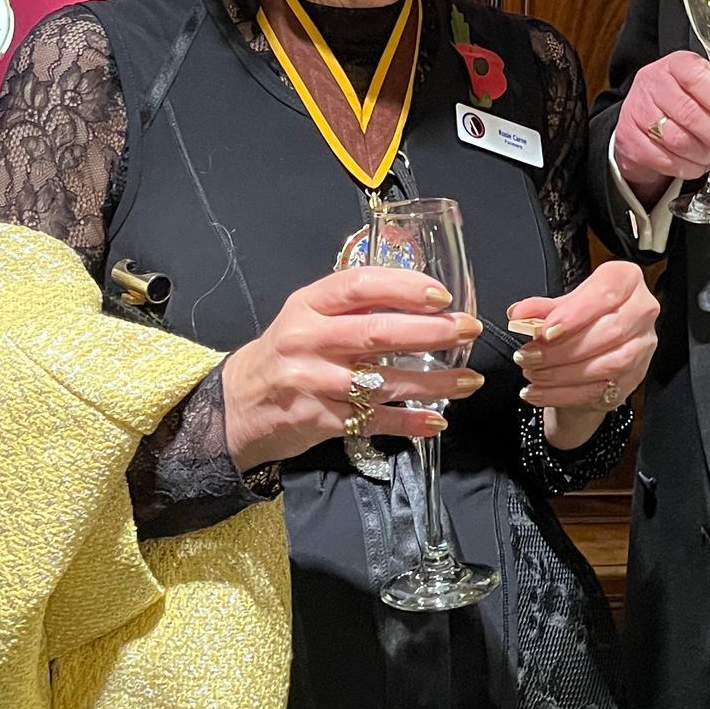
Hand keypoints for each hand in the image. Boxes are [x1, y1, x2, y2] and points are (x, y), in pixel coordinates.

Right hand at [221, 266, 482, 471]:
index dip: (404, 287)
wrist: (239, 404)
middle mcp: (309, 341)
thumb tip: (419, 295)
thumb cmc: (286, 352)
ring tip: (470, 380)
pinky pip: (374, 421)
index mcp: (308, 305)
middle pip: (377, 333)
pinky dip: (409, 423)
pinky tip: (437, 420)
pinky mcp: (321, 420)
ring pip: (384, 382)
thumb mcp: (307, 315)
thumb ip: (352, 304)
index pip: (359, 286)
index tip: (442, 295)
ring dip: (434, 383)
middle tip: (468, 330)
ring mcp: (314, 383)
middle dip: (431, 332)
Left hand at [511, 259, 659, 452]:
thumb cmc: (583, 321)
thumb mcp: (561, 307)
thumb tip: (520, 314)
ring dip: (563, 373)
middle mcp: (641, 312)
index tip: (546, 330)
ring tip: (533, 373)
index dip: (576, 313)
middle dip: (563, 348)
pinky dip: (563, 394)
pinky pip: (600, 390)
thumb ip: (542, 309)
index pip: (608, 293)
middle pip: (610, 331)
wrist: (594, 351)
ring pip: (608, 364)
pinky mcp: (633, 378)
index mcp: (626, 280)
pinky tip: (539, 392)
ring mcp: (642, 347)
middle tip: (529, 355)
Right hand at [612, 50, 709, 206]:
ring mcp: (638, 111)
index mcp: (675, 65)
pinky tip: (697, 164)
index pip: (697, 76)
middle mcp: (653, 84)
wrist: (641, 122)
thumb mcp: (705, 88)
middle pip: (689, 113)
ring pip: (677, 140)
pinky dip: (687, 167)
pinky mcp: (630, 139)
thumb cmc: (680, 102)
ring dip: (704, 154)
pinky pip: (664, 159)